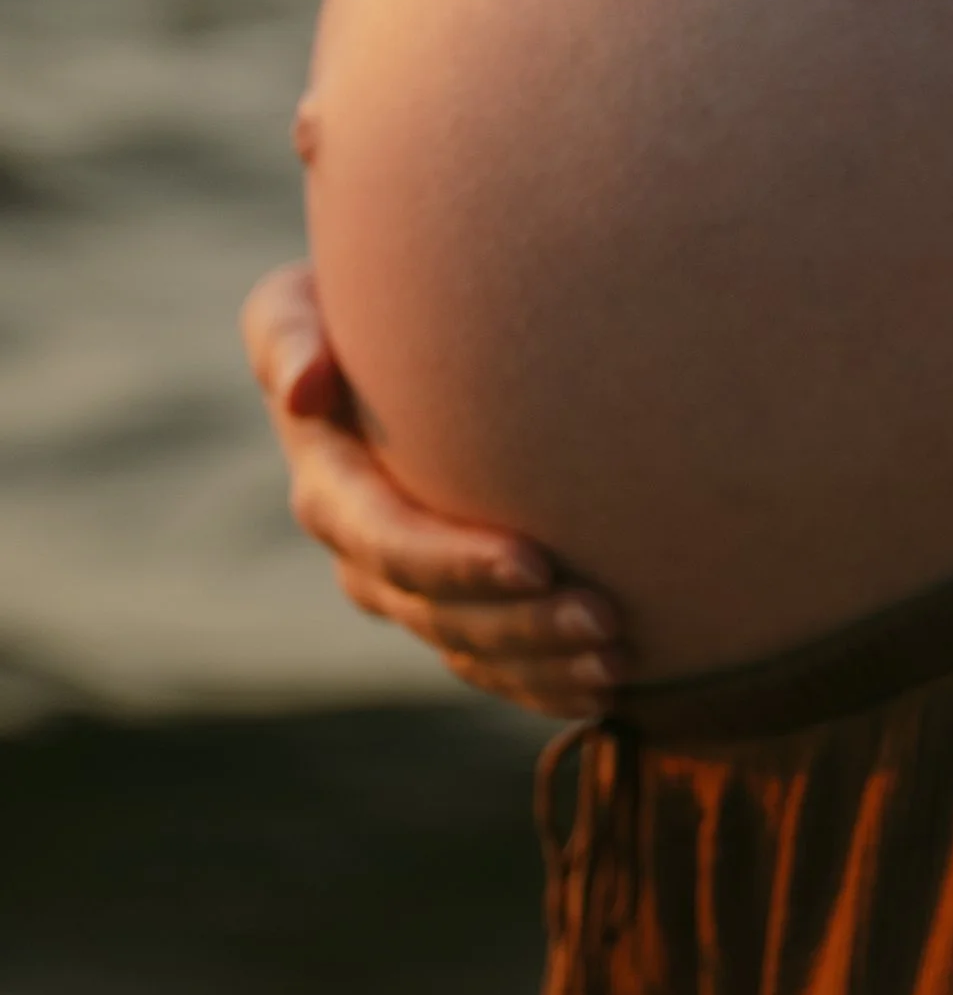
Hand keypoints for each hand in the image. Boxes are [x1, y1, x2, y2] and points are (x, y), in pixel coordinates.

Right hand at [239, 263, 623, 717]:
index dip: (457, 562)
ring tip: (620, 660)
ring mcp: (408, 591)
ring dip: (544, 663)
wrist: (396, 343)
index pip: (390, 541)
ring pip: (471, 649)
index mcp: (331, 490)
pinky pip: (493, 665)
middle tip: (608, 619)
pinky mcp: (453, 608)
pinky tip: (613, 690)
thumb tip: (305, 388)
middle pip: (440, 612)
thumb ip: (290, 335)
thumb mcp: (295, 304)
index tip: (538, 559)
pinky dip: (546, 684)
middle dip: (521, 625)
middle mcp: (364, 554)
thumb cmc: (355, 306)